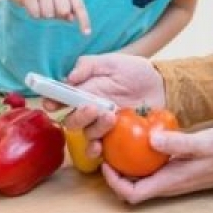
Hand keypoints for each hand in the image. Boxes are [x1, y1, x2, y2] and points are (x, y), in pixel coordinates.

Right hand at [10, 0, 90, 33]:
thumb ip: (67, 9)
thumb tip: (71, 19)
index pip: (78, 5)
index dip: (83, 20)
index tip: (86, 33)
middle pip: (63, 12)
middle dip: (56, 14)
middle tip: (47, 5)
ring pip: (48, 15)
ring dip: (43, 14)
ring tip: (38, 3)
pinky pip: (36, 15)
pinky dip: (33, 13)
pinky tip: (30, 3)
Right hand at [47, 54, 165, 153]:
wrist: (162, 86)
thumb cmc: (135, 71)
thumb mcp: (112, 62)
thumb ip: (88, 66)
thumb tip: (69, 77)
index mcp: (85, 91)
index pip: (62, 99)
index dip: (53, 102)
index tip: (51, 104)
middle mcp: (91, 110)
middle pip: (72, 121)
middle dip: (78, 116)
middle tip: (92, 107)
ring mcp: (103, 125)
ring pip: (87, 134)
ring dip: (94, 128)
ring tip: (111, 116)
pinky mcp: (116, 138)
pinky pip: (100, 149)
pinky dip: (96, 151)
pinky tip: (100, 147)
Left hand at [102, 128, 212, 204]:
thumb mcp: (202, 143)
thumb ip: (178, 142)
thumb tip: (151, 139)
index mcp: (169, 181)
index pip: (133, 194)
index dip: (115, 183)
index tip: (107, 163)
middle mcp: (166, 184)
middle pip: (131, 188)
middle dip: (114, 173)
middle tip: (106, 149)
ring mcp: (169, 178)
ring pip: (139, 179)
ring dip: (125, 166)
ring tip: (117, 143)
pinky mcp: (173, 170)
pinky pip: (149, 169)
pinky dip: (138, 158)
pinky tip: (138, 139)